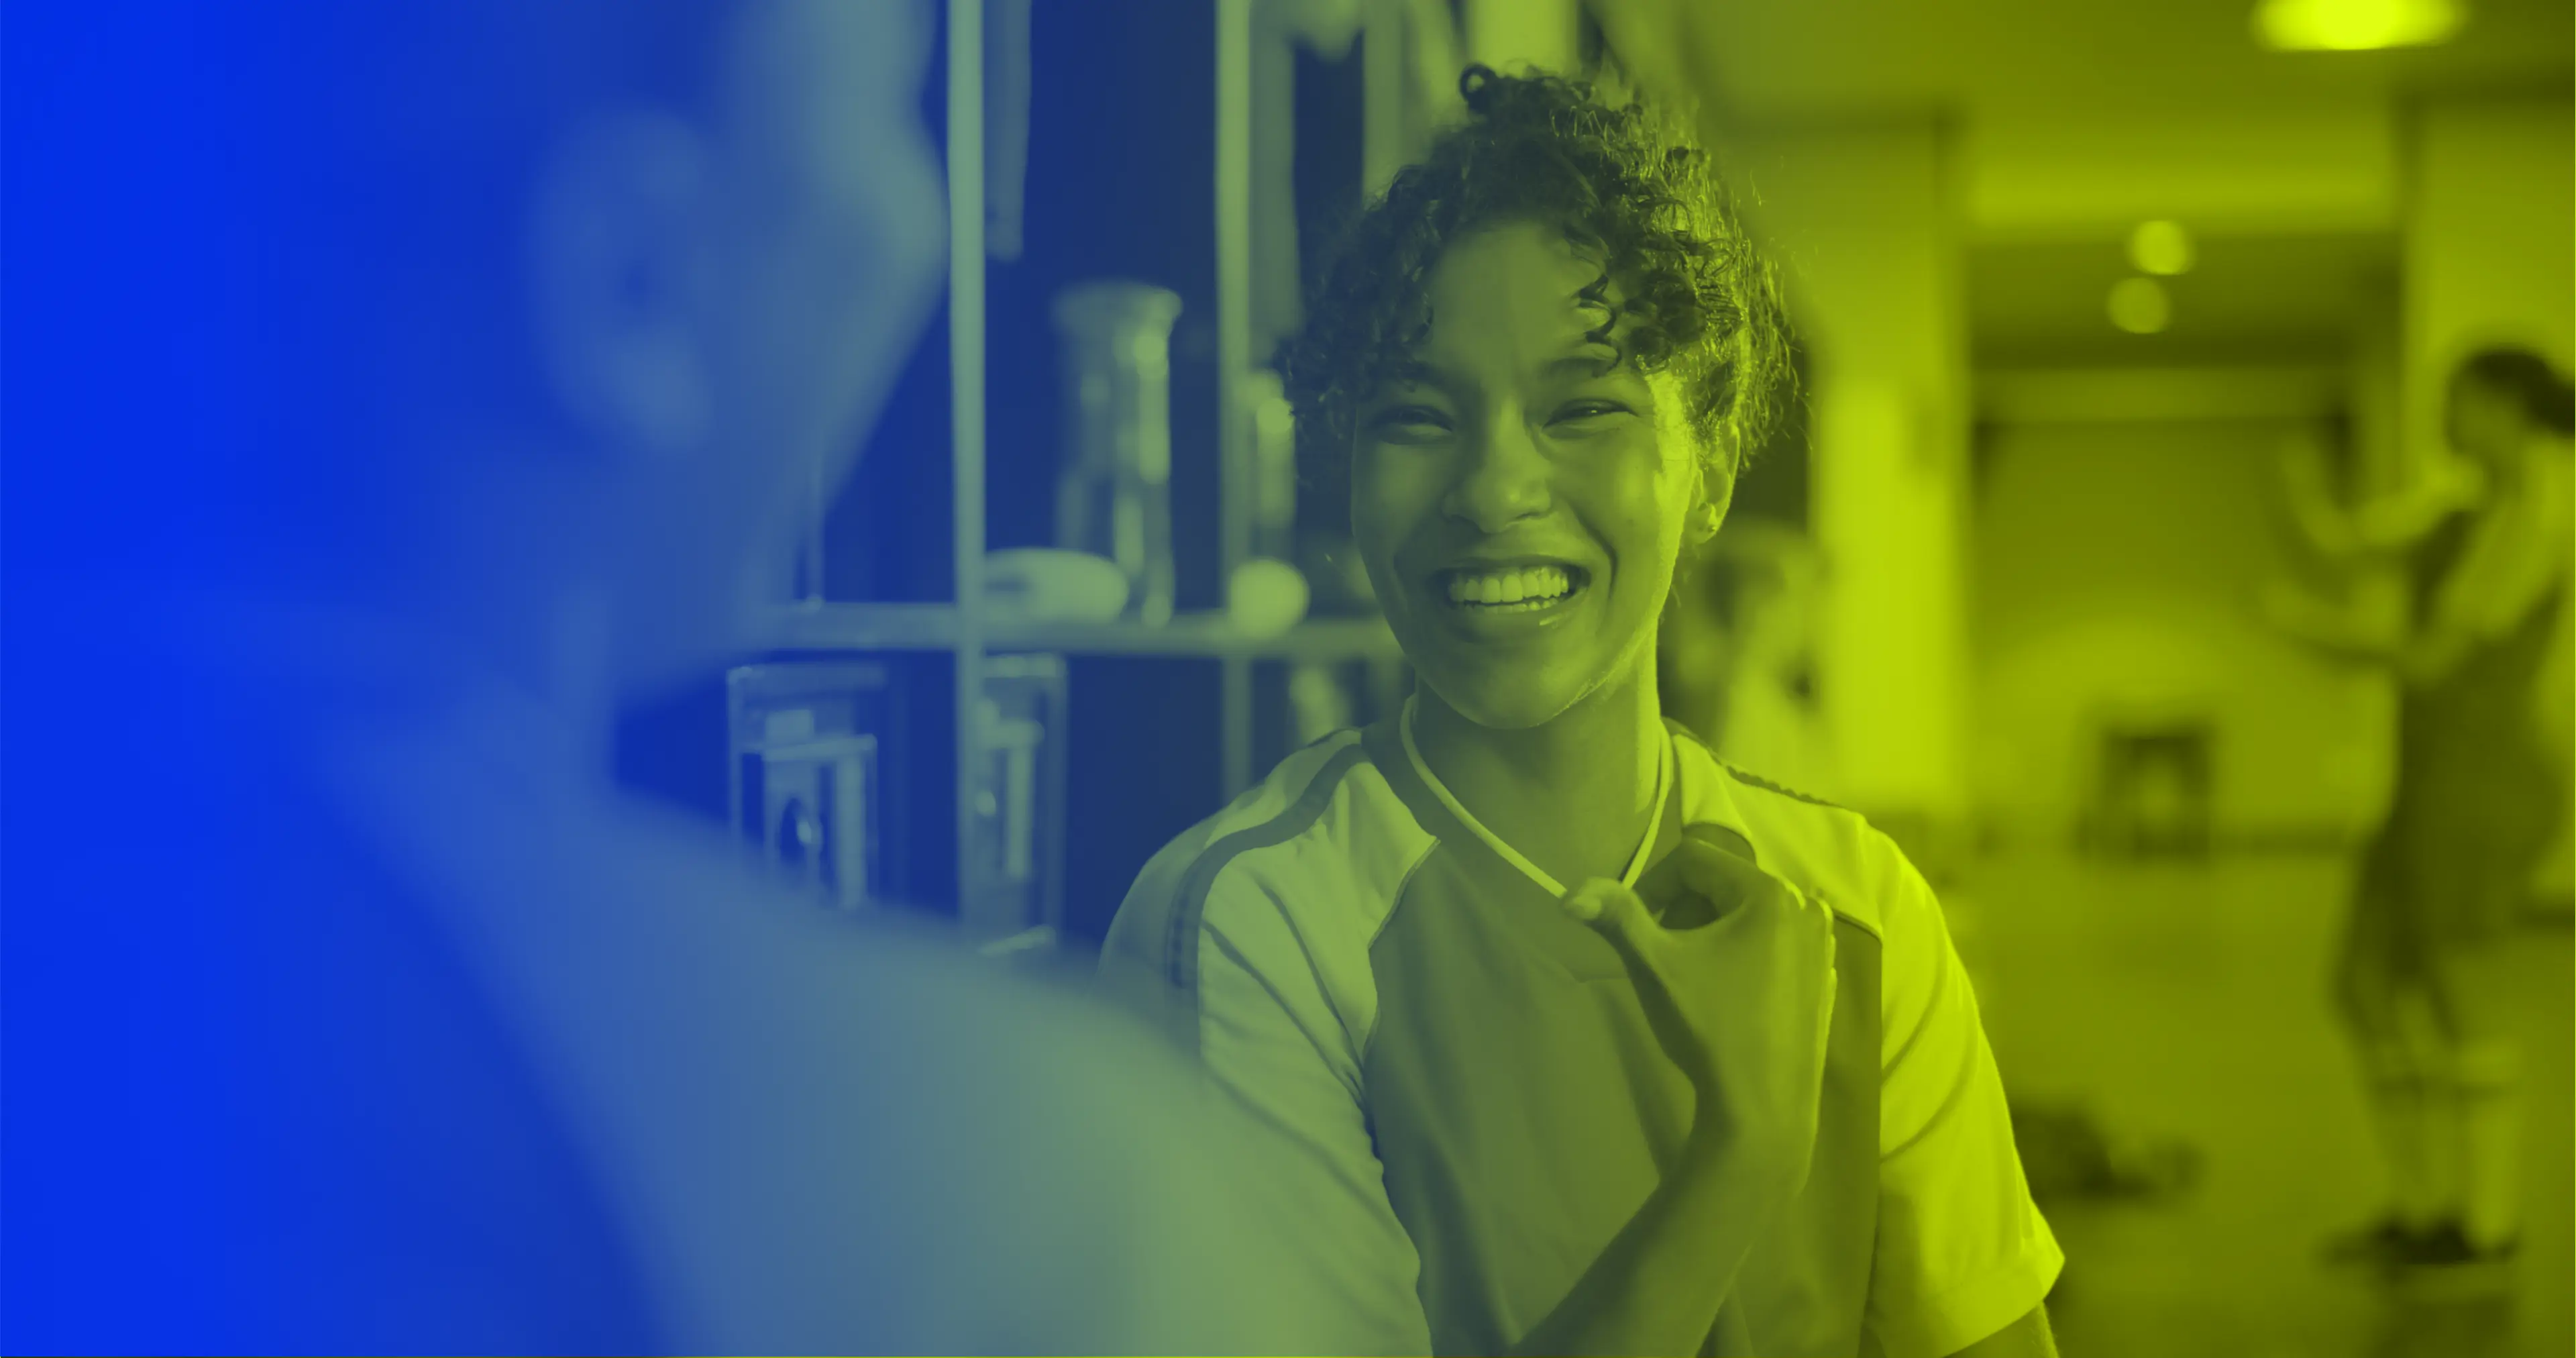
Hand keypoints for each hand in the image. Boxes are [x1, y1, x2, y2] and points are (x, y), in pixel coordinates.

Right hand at [1563, 829, 1836, 1189]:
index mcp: (1769, 893)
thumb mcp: (1654, 966)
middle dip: (1685, 913)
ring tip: (1698, 979)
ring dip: (1714, 934)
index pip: (1692, 860)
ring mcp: (1823, 944)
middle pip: (1723, 885)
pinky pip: (1775, 945)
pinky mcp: (1825, 978)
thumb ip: (1616, 916)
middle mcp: (1807, 906)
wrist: (1762, 1108)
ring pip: (1749, 915)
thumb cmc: (1708, 1028)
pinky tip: (1732, 999)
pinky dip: (1746, 957)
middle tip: (1667, 958)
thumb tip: (1568, 893)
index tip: (1634, 928)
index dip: (1651, 885)